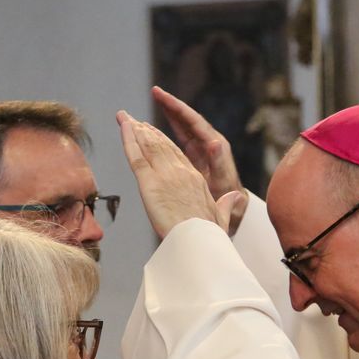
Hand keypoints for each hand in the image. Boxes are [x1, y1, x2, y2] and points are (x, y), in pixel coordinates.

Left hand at [117, 110, 240, 239]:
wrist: (199, 240)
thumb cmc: (209, 235)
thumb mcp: (221, 218)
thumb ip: (225, 205)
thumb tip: (235, 197)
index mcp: (195, 179)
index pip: (178, 156)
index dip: (165, 143)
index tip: (155, 133)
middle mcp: (180, 171)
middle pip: (161, 146)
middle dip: (146, 132)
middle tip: (135, 120)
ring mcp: (164, 174)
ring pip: (148, 146)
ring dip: (134, 130)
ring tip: (125, 118)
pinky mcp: (149, 182)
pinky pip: (135, 156)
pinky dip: (127, 138)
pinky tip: (122, 125)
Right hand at [151, 85, 248, 231]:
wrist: (232, 209)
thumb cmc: (228, 196)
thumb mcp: (223, 180)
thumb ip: (219, 162)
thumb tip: (214, 143)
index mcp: (214, 145)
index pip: (193, 120)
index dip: (177, 107)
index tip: (162, 96)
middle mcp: (208, 142)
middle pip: (187, 119)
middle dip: (171, 105)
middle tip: (155, 92)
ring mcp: (201, 149)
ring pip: (183, 127)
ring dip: (169, 114)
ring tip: (154, 103)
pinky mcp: (195, 158)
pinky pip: (180, 139)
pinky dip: (169, 130)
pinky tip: (156, 127)